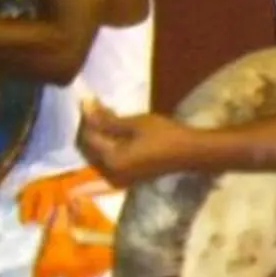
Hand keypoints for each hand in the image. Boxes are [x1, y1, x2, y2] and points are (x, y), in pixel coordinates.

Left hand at [76, 103, 199, 188]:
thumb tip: (85, 107)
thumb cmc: (165, 135)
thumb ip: (107, 118)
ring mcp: (118, 176)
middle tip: (96, 105)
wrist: (190, 153)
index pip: (88, 137)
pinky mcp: (126, 175)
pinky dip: (108, 143)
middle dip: (90, 126)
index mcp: (111, 160)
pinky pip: (108, 158)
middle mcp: (110, 172)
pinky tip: (115, 129)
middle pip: (89, 147)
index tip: (88, 99)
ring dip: (99, 134)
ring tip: (106, 114)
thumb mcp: (135, 124)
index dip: (86, 117)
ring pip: (98, 153)